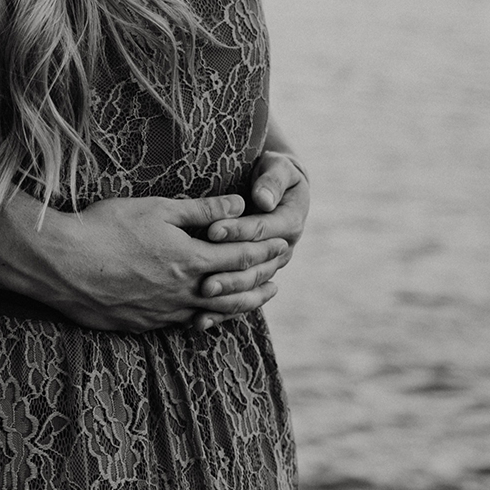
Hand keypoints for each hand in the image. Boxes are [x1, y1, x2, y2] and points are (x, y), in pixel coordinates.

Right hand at [18, 194, 288, 332]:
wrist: (62, 264)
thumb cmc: (107, 227)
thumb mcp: (158, 208)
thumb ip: (202, 210)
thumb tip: (240, 206)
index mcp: (191, 260)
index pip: (242, 257)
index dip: (266, 250)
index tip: (285, 245)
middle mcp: (184, 292)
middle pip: (236, 291)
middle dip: (261, 281)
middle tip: (279, 275)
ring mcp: (163, 313)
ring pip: (213, 313)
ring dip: (239, 305)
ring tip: (256, 299)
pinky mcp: (142, 324)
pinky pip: (183, 324)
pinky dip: (204, 317)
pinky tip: (206, 314)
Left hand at [190, 151, 308, 330]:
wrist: (279, 188)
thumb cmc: (274, 172)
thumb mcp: (279, 168)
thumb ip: (272, 180)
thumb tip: (264, 199)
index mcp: (290, 223)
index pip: (262, 230)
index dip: (238, 231)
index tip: (212, 230)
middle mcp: (283, 250)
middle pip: (256, 266)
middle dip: (229, 271)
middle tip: (204, 275)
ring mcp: (269, 267)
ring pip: (250, 288)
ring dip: (227, 294)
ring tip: (202, 295)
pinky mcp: (254, 279)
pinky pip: (240, 301)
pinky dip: (221, 313)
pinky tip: (199, 321)